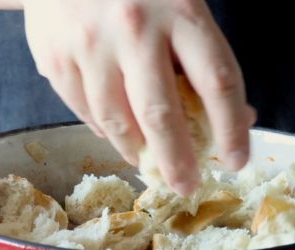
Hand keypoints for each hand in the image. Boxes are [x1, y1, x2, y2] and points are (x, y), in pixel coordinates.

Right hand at [21, 0, 254, 195]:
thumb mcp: (181, 3)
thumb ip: (205, 57)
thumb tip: (239, 117)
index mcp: (179, 10)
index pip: (217, 83)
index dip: (231, 129)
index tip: (236, 160)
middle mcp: (134, 28)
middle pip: (161, 115)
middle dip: (177, 162)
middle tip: (186, 187)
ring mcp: (89, 45)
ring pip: (117, 122)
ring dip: (136, 151)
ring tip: (148, 162)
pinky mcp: (55, 58)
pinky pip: (84, 112)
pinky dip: (103, 129)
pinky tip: (116, 131)